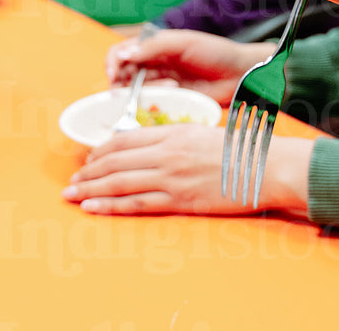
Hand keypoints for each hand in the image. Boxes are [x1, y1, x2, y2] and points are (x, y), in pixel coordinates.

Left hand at [63, 125, 313, 217]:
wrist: (267, 167)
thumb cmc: (242, 151)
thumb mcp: (204, 135)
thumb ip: (177, 140)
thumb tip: (154, 148)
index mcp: (173, 133)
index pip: (125, 139)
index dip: (102, 150)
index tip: (89, 159)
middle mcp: (167, 152)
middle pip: (116, 160)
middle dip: (88, 171)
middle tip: (71, 180)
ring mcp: (172, 176)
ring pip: (120, 181)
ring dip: (90, 188)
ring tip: (71, 195)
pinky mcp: (180, 200)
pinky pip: (137, 203)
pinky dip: (110, 205)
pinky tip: (92, 207)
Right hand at [104, 29, 271, 105]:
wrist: (240, 73)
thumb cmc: (215, 51)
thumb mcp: (183, 42)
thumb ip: (153, 46)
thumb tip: (123, 54)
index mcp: (154, 46)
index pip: (122, 52)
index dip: (113, 62)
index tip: (113, 74)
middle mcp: (154, 65)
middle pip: (124, 74)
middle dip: (121, 82)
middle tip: (128, 89)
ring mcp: (162, 84)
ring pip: (136, 91)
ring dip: (142, 92)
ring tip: (169, 87)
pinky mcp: (172, 102)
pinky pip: (152, 105)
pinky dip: (153, 103)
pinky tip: (172, 95)